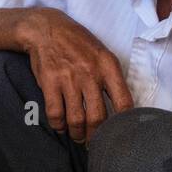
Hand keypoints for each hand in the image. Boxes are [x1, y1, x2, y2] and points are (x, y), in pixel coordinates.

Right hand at [19, 7, 132, 142]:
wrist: (47, 28)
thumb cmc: (78, 43)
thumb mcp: (102, 54)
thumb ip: (112, 78)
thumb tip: (122, 108)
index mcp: (109, 66)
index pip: (124, 102)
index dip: (124, 124)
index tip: (121, 133)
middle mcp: (91, 74)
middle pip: (98, 117)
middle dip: (97, 136)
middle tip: (95, 142)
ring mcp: (69, 79)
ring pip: (76, 119)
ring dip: (77, 134)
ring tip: (78, 137)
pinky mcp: (50, 83)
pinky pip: (55, 114)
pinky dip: (58, 126)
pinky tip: (61, 127)